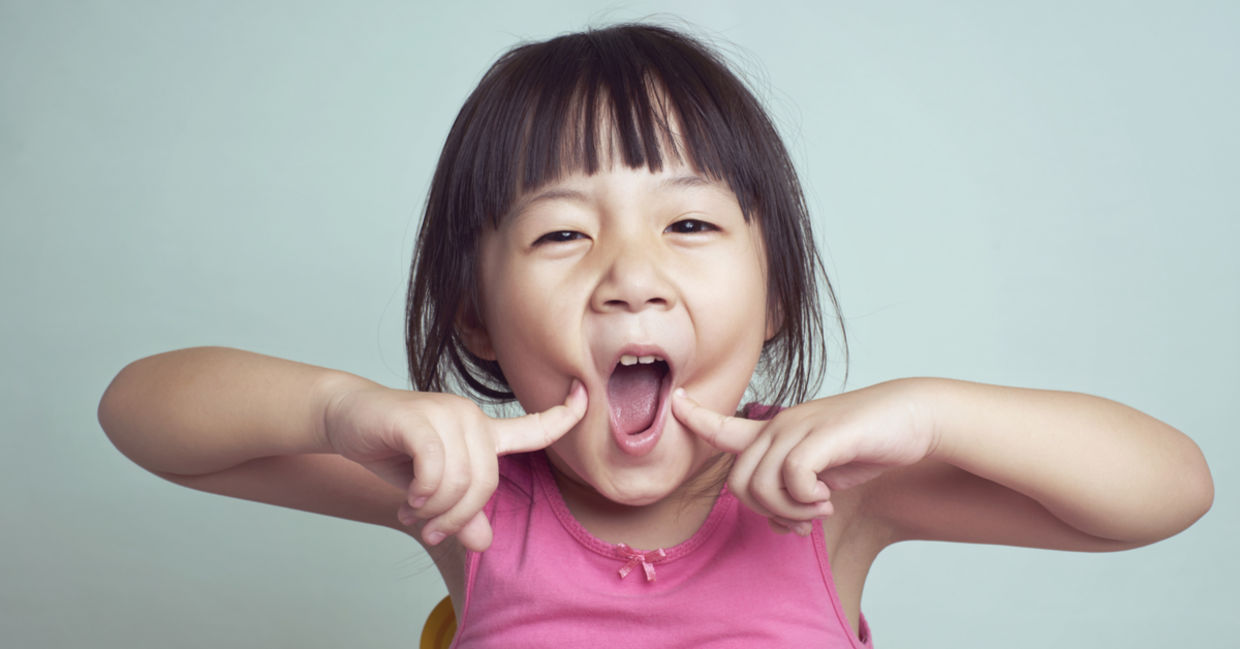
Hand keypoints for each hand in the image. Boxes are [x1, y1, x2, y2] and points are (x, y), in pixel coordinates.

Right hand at [323, 381, 586, 550]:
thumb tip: (485, 543)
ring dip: (435, 510)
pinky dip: (423, 492)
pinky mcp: (419, 417)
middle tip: (432, 530)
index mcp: (483, 431)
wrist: (347, 418)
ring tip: (414, 514)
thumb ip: (461, 511)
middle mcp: (471, 418)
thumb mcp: (431, 488)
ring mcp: (446, 413)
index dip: (565, 415)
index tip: (585, 393)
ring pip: (460, 480)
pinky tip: (409, 498)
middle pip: (487, 482)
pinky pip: (436, 466)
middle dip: (458, 516)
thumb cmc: (393, 449)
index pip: (535, 426)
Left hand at [671, 380, 938, 533]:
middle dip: (766, 512)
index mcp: (776, 431)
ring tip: (818, 510)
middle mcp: (780, 426)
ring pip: (760, 484)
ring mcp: (799, 428)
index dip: (696, 417)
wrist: (911, 419)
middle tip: (802, 519)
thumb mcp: (823, 471)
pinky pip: (791, 478)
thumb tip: (779, 525)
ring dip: (788, 511)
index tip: (674, 400)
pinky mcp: (821, 436)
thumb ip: (795, 492)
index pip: (724, 425)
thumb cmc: (865, 444)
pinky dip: (806, 501)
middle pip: (737, 482)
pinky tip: (827, 500)